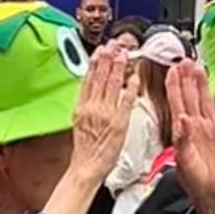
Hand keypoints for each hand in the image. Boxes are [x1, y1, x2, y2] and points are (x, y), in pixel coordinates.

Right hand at [70, 44, 138, 182]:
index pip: (88, 79)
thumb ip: (86, 106)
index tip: (99, 51)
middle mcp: (93, 107)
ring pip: (112, 85)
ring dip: (119, 67)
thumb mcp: (79, 124)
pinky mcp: (119, 121)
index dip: (94, 63)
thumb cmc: (85, 150)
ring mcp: (106, 113)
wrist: (86, 168)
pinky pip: (126, 100)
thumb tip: (92, 93)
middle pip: (100, 78)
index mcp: (81, 107)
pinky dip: (130, 88)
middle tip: (113, 45)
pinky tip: (134, 78)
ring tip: (123, 54)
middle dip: (107, 59)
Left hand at [170, 61, 214, 206]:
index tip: (170, 71)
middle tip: (184, 61)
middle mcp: (196, 127)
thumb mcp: (183, 160)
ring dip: (203, 85)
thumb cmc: (192, 180)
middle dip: (187, 79)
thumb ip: (182, 139)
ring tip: (199, 68)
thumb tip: (182, 120)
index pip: (176, 103)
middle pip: (191, 97)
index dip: (173, 86)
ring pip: (206, 101)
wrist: (209, 193)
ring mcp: (211, 129)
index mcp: (183, 131)